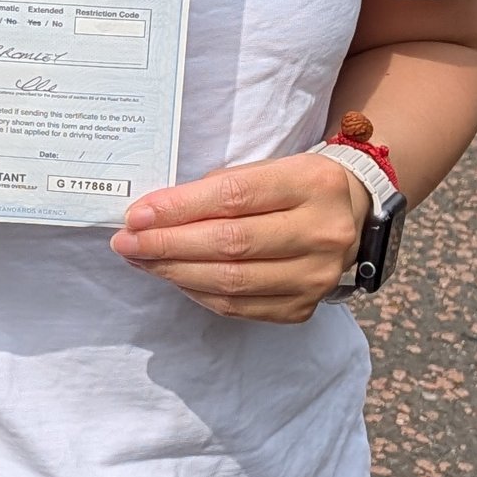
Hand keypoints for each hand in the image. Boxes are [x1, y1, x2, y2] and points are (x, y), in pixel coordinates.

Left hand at [111, 152, 369, 323]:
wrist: (350, 215)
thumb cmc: (294, 187)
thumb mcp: (267, 168)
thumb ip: (217, 188)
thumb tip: (153, 215)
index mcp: (313, 184)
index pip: (234, 197)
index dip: (179, 208)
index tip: (137, 215)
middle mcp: (323, 232)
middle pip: (230, 244)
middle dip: (167, 244)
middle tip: (126, 243)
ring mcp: (317, 276)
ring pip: (231, 282)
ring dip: (175, 272)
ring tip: (141, 260)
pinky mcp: (304, 307)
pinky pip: (238, 307)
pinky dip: (198, 292)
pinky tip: (175, 277)